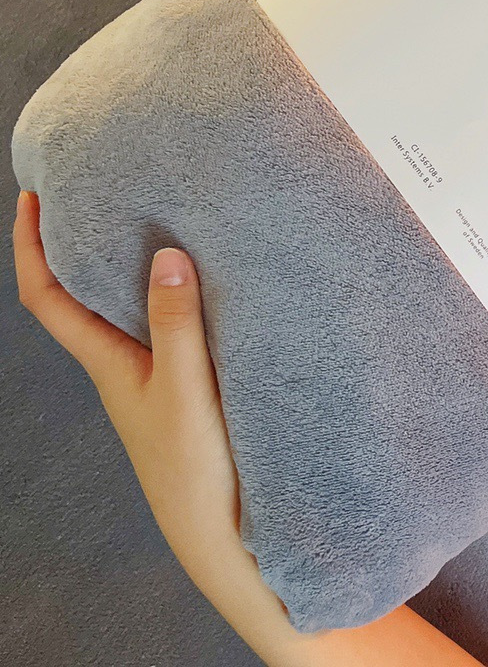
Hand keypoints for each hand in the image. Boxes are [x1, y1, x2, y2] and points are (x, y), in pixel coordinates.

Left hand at [12, 189, 484, 666]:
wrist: (226, 533)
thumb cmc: (195, 471)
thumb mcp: (184, 393)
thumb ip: (175, 324)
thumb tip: (164, 252)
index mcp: (109, 362)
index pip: (48, 297)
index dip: (32, 246)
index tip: (35, 195)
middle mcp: (127, 361)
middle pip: (88, 290)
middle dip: (85, 238)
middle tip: (106, 186)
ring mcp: (160, 371)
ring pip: (133, 304)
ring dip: (136, 259)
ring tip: (161, 213)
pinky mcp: (195, 380)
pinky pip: (177, 319)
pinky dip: (182, 288)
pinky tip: (214, 274)